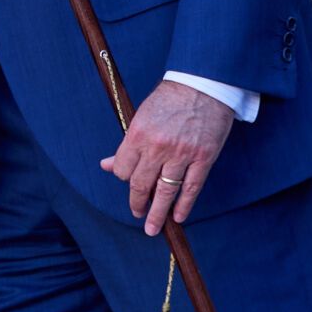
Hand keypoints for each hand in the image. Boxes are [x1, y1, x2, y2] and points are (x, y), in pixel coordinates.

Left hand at [99, 80, 235, 235]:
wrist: (203, 85)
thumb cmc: (170, 98)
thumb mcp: (141, 116)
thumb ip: (126, 145)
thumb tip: (107, 166)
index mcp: (138, 134)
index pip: (124, 169)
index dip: (124, 178)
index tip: (128, 183)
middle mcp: (158, 147)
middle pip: (141, 184)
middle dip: (136, 203)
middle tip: (136, 214)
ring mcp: (182, 154)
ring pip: (165, 191)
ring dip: (157, 213)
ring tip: (152, 227)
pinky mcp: (204, 158)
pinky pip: (191, 188)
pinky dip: (184, 205)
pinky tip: (178, 217)